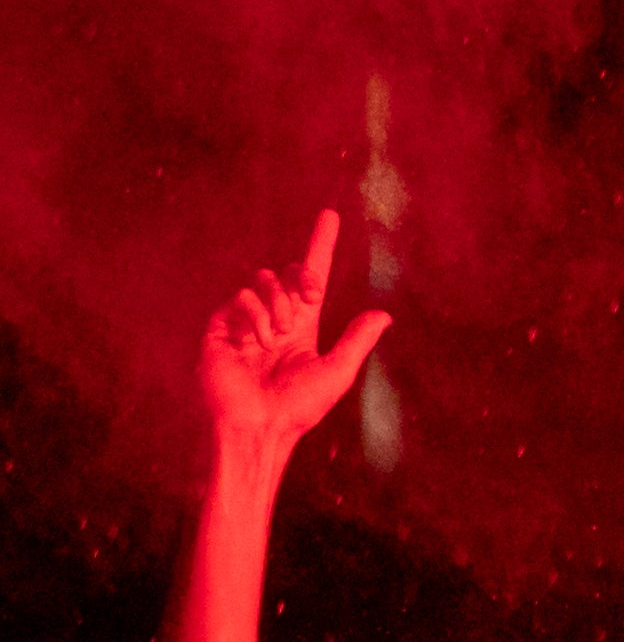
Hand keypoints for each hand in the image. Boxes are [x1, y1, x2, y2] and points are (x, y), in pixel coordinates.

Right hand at [195, 213, 386, 486]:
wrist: (259, 426)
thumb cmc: (299, 407)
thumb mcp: (337, 371)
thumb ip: (358, 340)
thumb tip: (384, 313)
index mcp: (302, 325)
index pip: (312, 277)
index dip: (320, 245)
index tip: (329, 215)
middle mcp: (274, 318)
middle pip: (289, 271)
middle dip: (305, 275)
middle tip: (312, 295)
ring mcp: (246, 322)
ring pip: (265, 279)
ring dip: (279, 301)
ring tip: (279, 334)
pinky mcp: (220, 330)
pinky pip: (240, 298)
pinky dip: (255, 314)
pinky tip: (257, 340)